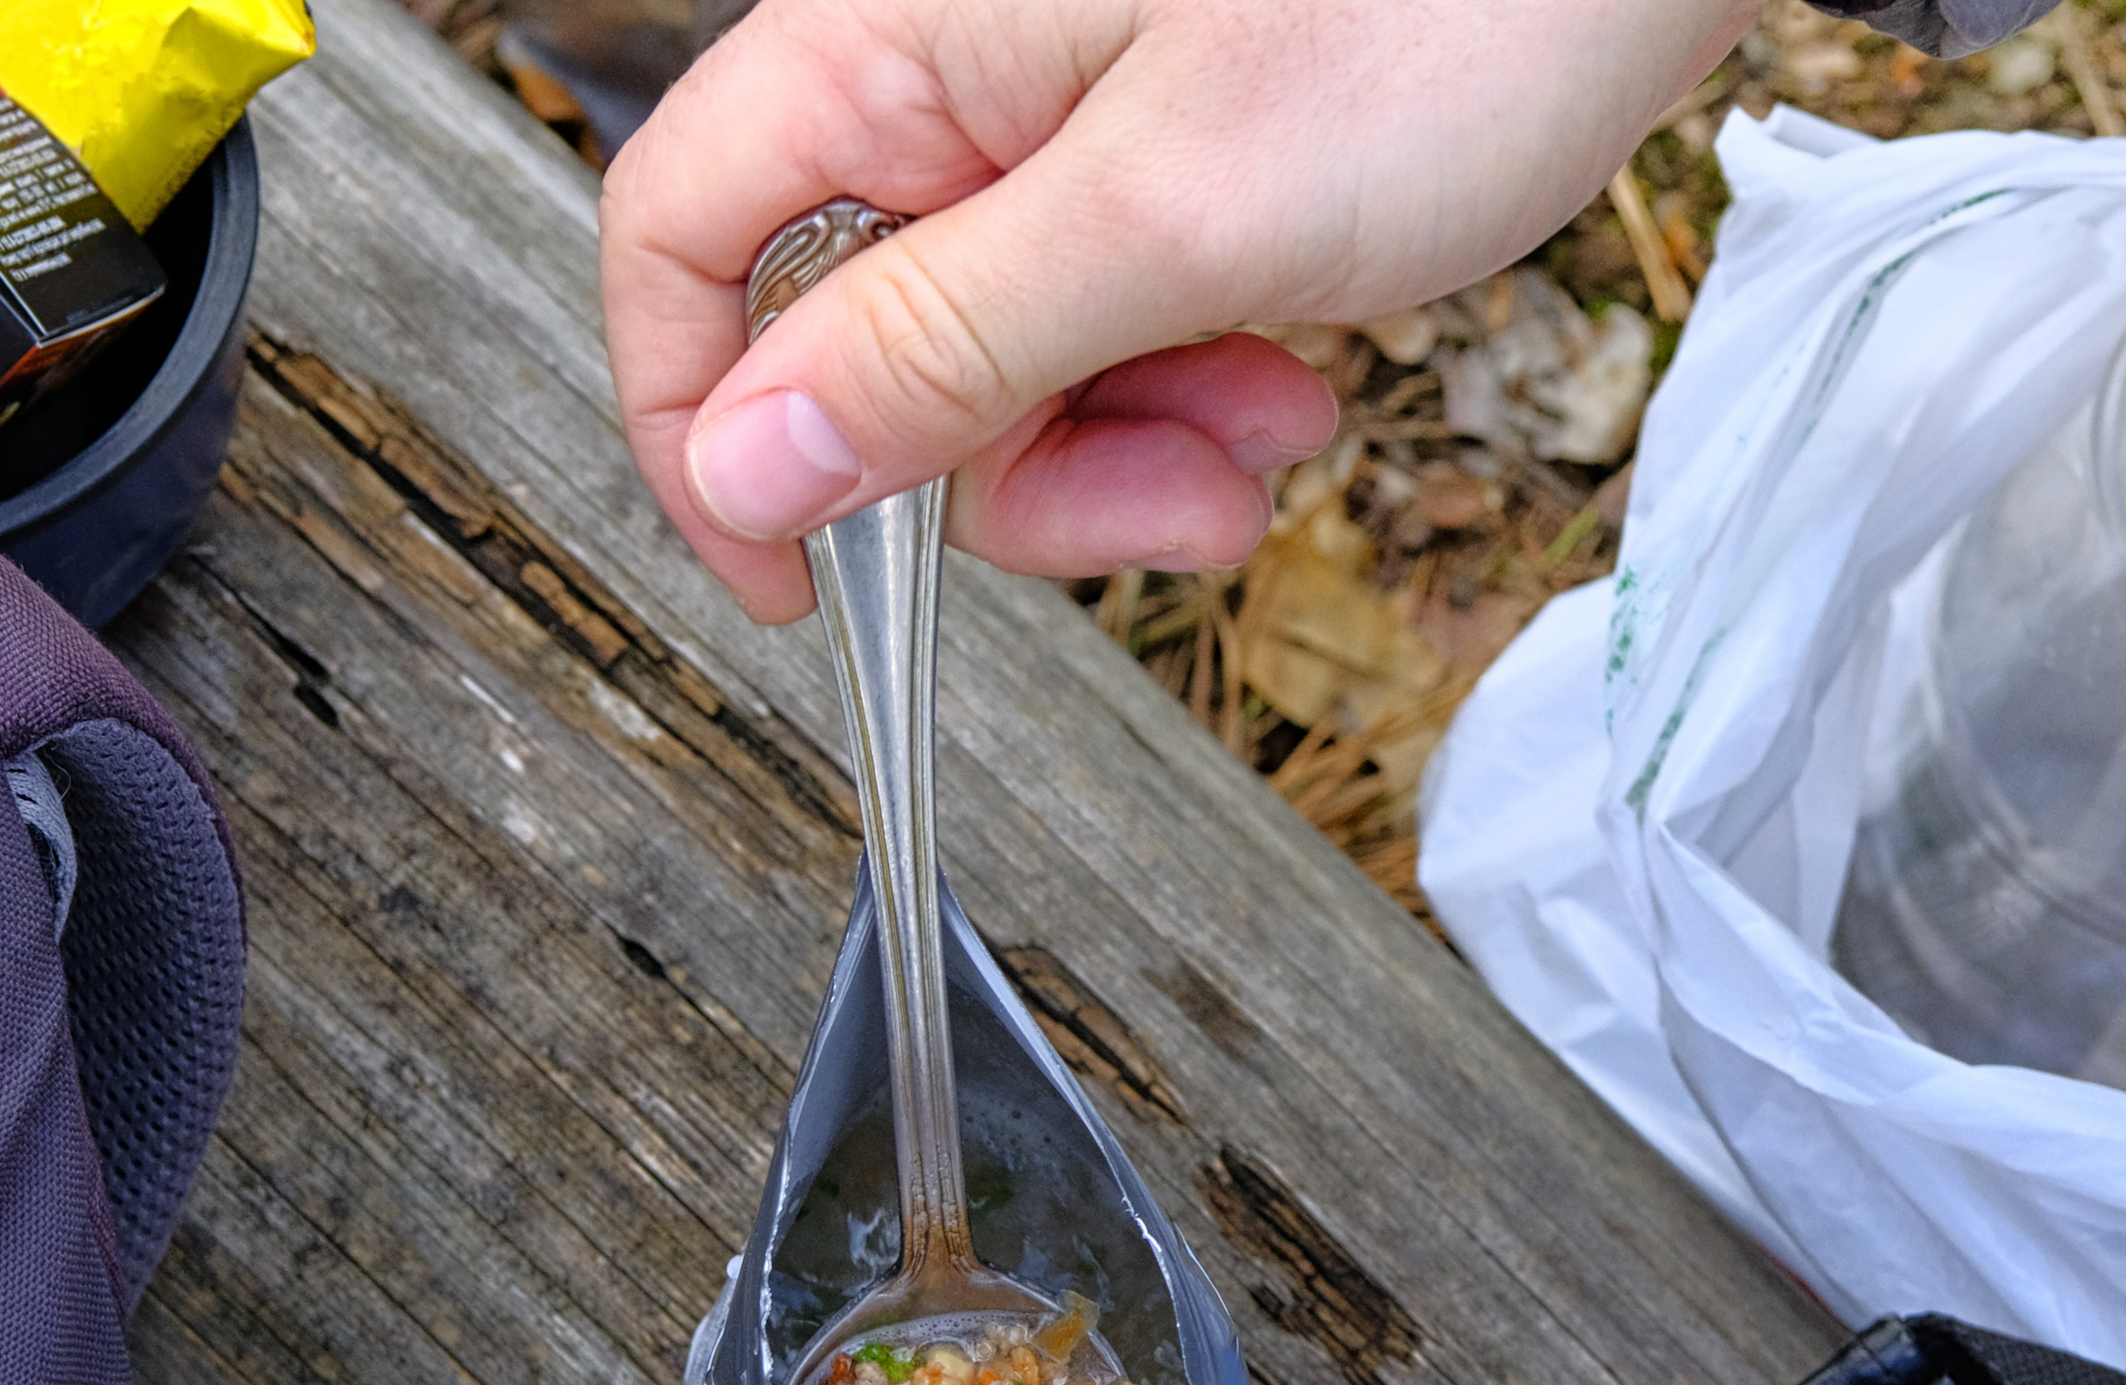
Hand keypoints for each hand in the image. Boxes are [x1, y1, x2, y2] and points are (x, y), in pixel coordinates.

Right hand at [598, 0, 1759, 618]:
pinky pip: (1113, 329)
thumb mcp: (1172, 218)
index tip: (798, 587)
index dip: (710, 430)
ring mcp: (1064, 124)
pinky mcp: (1166, 164)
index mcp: (886, 40)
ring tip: (1277, 417)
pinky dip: (1196, 388)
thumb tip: (748, 467)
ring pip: (1002, 365)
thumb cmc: (1445, 6)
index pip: (681, 240)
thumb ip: (942, 345)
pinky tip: (1301, 373)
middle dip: (1013, 467)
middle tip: (1172, 500)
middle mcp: (951, 79)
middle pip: (862, 339)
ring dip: (1133, 444)